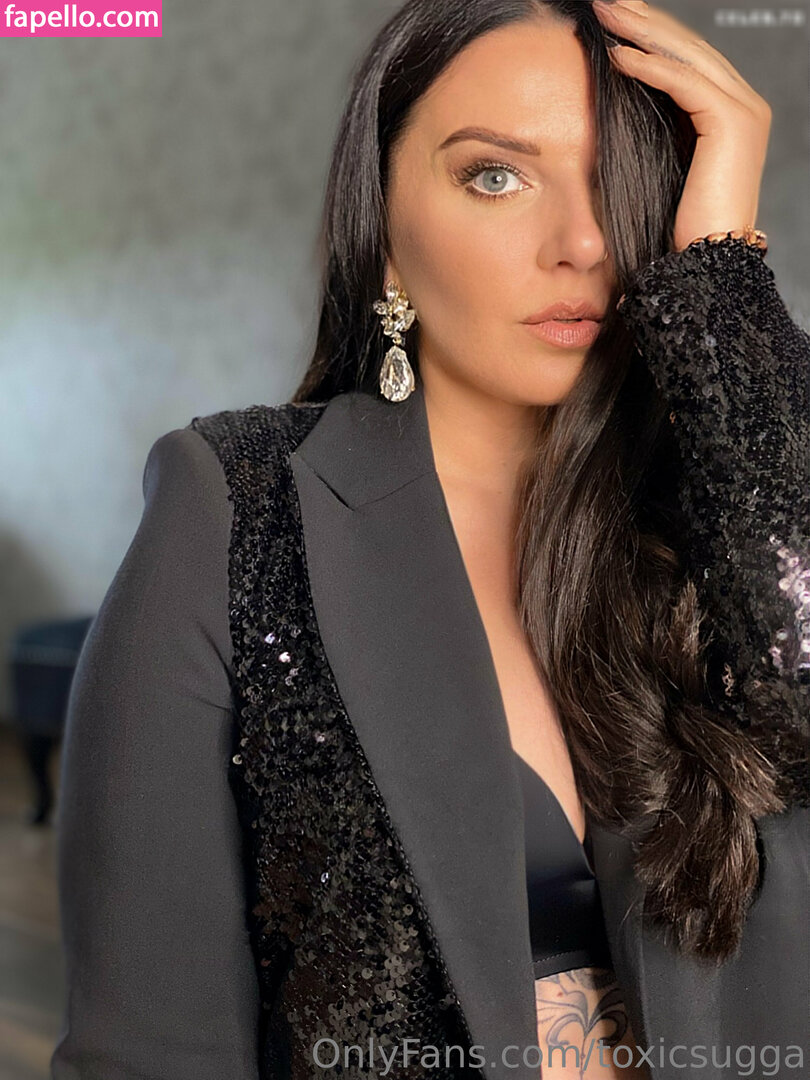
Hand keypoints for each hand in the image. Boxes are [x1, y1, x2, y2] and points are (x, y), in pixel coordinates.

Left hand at [592, 0, 771, 251]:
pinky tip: (617, 56)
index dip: (650, 33)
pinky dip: (649, 67)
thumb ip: (655, 129)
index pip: (688, 58)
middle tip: (604, 0)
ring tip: (604, 12)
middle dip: (644, 19)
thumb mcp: (662, 166)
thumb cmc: (676, 228)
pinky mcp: (732, 123)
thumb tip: (617, 101)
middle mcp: (745, 104)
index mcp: (731, 113)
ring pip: (686, 55)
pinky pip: (684, 83)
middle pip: (688, 47)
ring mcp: (743, 111)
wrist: (703, 263)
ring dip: (641, 31)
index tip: (612, 18)